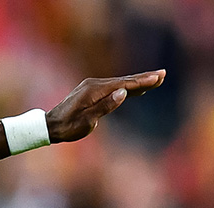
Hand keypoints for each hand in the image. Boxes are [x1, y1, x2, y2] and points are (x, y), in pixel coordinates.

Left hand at [45, 70, 166, 142]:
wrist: (50, 126)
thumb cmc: (68, 127)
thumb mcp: (87, 121)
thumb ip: (105, 106)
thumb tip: (123, 93)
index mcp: (95, 90)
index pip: (124, 85)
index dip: (142, 82)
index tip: (158, 78)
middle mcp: (95, 84)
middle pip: (124, 80)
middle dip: (144, 78)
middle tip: (163, 74)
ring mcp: (92, 86)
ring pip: (120, 83)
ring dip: (137, 81)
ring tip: (155, 79)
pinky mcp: (91, 91)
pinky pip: (113, 87)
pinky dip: (126, 86)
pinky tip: (134, 89)